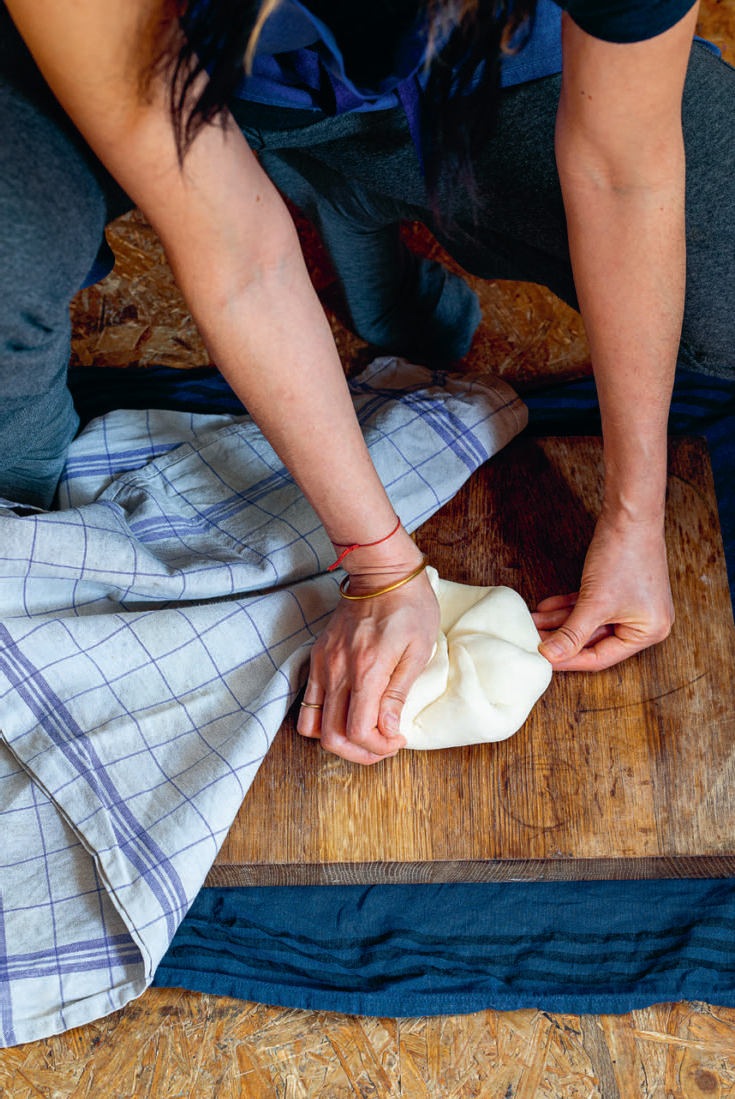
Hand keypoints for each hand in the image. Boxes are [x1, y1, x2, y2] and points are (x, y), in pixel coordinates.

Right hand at [296, 568, 439, 764]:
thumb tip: (387, 730)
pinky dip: (323, 718)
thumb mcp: (417, 651)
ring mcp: (323, 663)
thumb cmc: (409, 607)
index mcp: (367, 670)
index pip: (358, 731)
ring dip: (337, 740)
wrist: (382, 573)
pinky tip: (348, 711)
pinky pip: (309, 701)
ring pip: (313, 725)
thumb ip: (398, 694)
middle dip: (359, 752)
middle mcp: (338, 670)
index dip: (378, 747)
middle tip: (382, 745)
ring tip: (363, 733)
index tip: (397, 739)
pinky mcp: (317, 656)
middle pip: (332, 737)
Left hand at [532, 508, 673, 671]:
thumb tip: (551, 656)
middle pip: (593, 640)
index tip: (543, 659)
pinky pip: (590, 606)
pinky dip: (569, 606)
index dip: (568, 659)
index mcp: (648, 632)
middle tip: (533, 639)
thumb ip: (571, 633)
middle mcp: (644, 623)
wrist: (629, 515)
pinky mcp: (619, 590)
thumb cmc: (624, 556)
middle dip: (561, 637)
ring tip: (532, 622)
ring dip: (560, 621)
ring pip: (588, 622)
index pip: (600, 657)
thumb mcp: (595, 602)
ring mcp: (632, 606)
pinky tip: (546, 608)